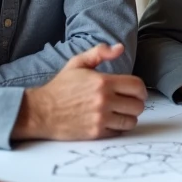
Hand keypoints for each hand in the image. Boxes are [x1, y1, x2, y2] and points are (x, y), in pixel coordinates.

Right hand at [13, 43, 147, 140]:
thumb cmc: (60, 87)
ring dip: (129, 117)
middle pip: (138, 105)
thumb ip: (100, 52)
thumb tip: (120, 48)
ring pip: (131, 121)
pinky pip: (119, 132)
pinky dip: (118, 128)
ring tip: (121, 114)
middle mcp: (104, 100)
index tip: (138, 93)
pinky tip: (110, 122)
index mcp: (103, 82)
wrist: (40, 111)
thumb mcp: (77, 63)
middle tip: (129, 103)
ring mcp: (100, 118)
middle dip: (136, 104)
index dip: (141, 90)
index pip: (137, 86)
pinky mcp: (95, 133)